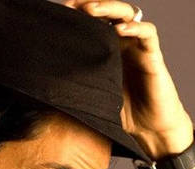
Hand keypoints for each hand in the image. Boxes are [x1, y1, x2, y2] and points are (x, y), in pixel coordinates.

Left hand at [62, 0, 194, 157]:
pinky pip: (148, 34)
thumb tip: (42, 83)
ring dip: (109, 8)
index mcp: (105, 49)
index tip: (58, 12)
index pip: (92, 22)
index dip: (77, 13)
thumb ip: (74, 83)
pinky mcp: (152, 56)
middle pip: (108, 12)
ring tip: (92, 10)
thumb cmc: (118, 114)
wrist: (148, 130)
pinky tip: (120, 29)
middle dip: (91, 5)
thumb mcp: (90, 95)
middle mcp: (122, 43)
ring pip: (127, 15)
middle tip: (72, 5)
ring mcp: (138, 47)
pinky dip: (135, 27)